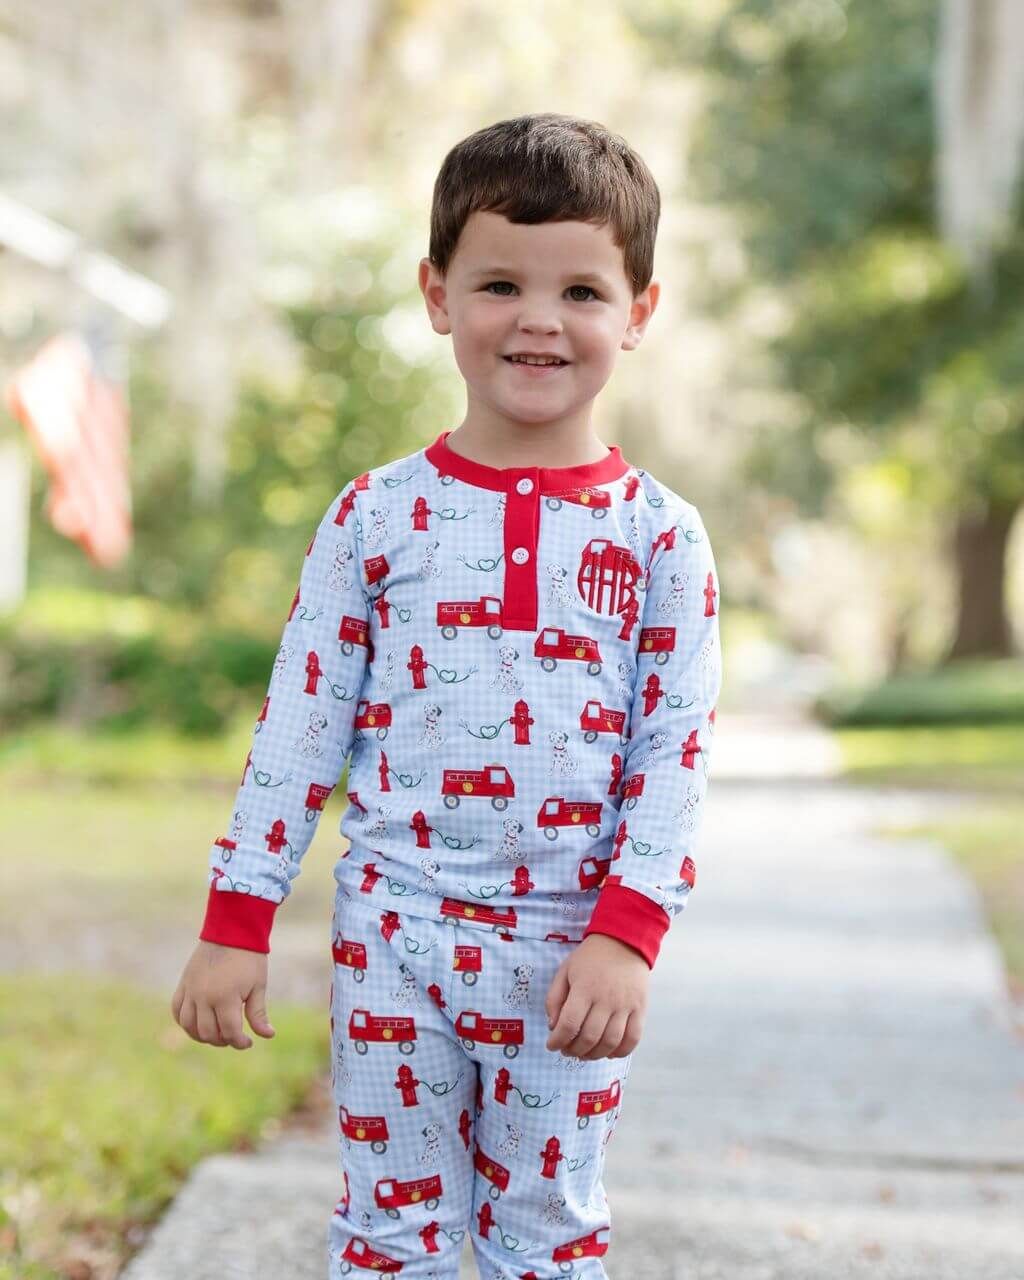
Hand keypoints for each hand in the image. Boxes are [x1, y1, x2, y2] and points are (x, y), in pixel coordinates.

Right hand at [171, 940, 275, 1049]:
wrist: (231, 930)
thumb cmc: (249, 959)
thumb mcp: (258, 986)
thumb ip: (258, 1013)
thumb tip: (267, 1035)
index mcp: (225, 997)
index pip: (229, 1032)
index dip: (239, 1042)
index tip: (248, 1042)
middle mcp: (204, 997)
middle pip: (207, 1033)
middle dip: (222, 1040)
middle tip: (234, 1036)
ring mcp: (190, 990)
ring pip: (189, 1026)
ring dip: (202, 1035)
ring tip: (217, 1032)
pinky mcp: (183, 984)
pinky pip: (177, 1010)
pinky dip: (185, 1022)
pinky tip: (198, 1023)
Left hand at [545, 933, 648, 1059]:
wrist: (624, 942)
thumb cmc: (590, 958)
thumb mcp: (565, 971)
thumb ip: (555, 998)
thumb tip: (553, 1026)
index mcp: (584, 988)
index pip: (569, 1024)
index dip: (558, 1040)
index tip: (552, 1045)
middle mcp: (606, 999)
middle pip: (589, 1037)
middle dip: (574, 1050)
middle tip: (567, 1050)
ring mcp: (625, 1006)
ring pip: (610, 1042)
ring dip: (594, 1055)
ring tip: (584, 1053)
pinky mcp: (640, 1009)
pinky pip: (632, 1039)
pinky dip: (620, 1052)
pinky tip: (608, 1052)